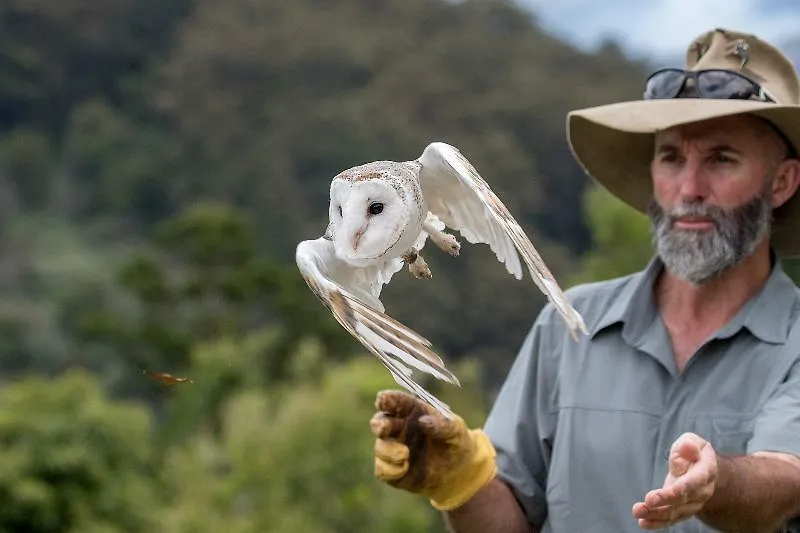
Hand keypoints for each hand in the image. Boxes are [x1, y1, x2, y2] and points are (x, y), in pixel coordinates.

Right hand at [369, 389, 496, 510]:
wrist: (460, 472)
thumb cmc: (457, 442)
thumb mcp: (457, 431)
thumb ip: (442, 424)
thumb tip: (423, 421)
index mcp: (412, 411)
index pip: (395, 401)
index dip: (386, 399)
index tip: (383, 400)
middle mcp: (399, 428)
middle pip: (379, 422)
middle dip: (379, 424)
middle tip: (384, 428)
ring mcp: (394, 449)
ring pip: (380, 447)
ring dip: (388, 451)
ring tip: (405, 455)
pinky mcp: (394, 471)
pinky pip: (381, 470)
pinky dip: (389, 470)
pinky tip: (404, 468)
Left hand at [632, 432, 717, 528]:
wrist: (704, 471)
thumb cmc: (693, 452)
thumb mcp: (692, 441)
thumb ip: (688, 445)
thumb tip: (687, 447)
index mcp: (706, 471)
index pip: (696, 480)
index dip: (684, 486)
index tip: (672, 490)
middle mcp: (702, 491)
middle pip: (684, 499)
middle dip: (666, 500)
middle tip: (648, 500)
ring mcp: (693, 503)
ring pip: (675, 512)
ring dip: (656, 513)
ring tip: (638, 511)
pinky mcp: (682, 510)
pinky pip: (671, 519)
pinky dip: (657, 522)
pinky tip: (643, 522)